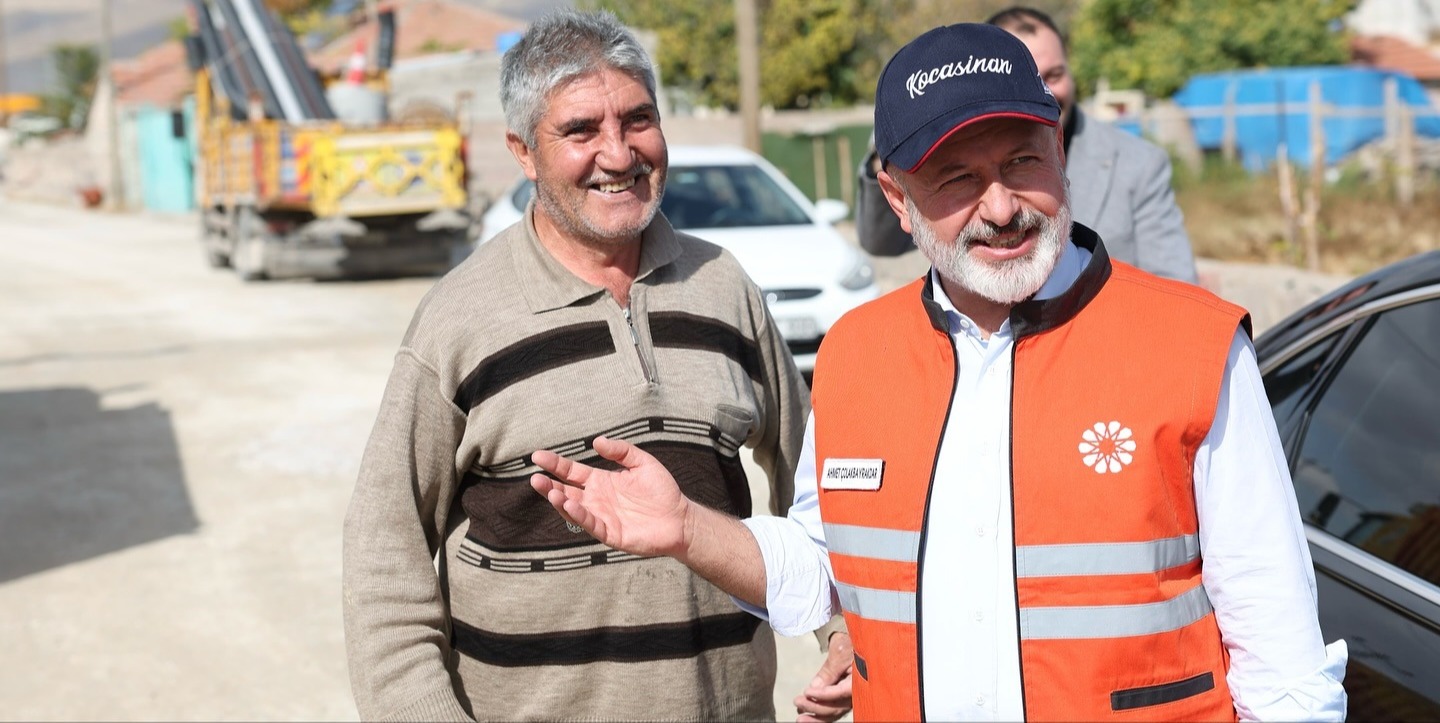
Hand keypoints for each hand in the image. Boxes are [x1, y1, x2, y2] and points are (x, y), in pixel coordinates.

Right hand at [529, 436, 690, 557]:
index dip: (555, 464)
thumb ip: (621, 451)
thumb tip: (597, 441)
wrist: (681, 519)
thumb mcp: (643, 462)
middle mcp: (596, 499)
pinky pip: (590, 523)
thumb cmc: (662, 491)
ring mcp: (601, 516)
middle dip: (549, 484)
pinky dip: (578, 515)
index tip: (537, 456)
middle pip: (566, 490)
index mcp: (601, 481)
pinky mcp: (610, 533)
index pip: (572, 471)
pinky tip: (568, 504)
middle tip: (535, 476)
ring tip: (547, 489)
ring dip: (559, 500)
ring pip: (573, 508)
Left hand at [795, 632, 853, 721]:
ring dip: (816, 716)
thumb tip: (814, 688)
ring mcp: (851, 697)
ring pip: (834, 712)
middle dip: (815, 707)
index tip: (806, 692)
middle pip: (837, 707)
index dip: (823, 695)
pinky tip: (805, 713)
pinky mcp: (844, 698)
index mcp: (860, 680)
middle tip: (797, 702)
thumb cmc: (850, 643)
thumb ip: (828, 671)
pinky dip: (819, 712)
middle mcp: (857, 692)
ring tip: (799, 718)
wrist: (854, 640)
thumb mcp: (839, 653)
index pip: (841, 693)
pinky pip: (833, 709)